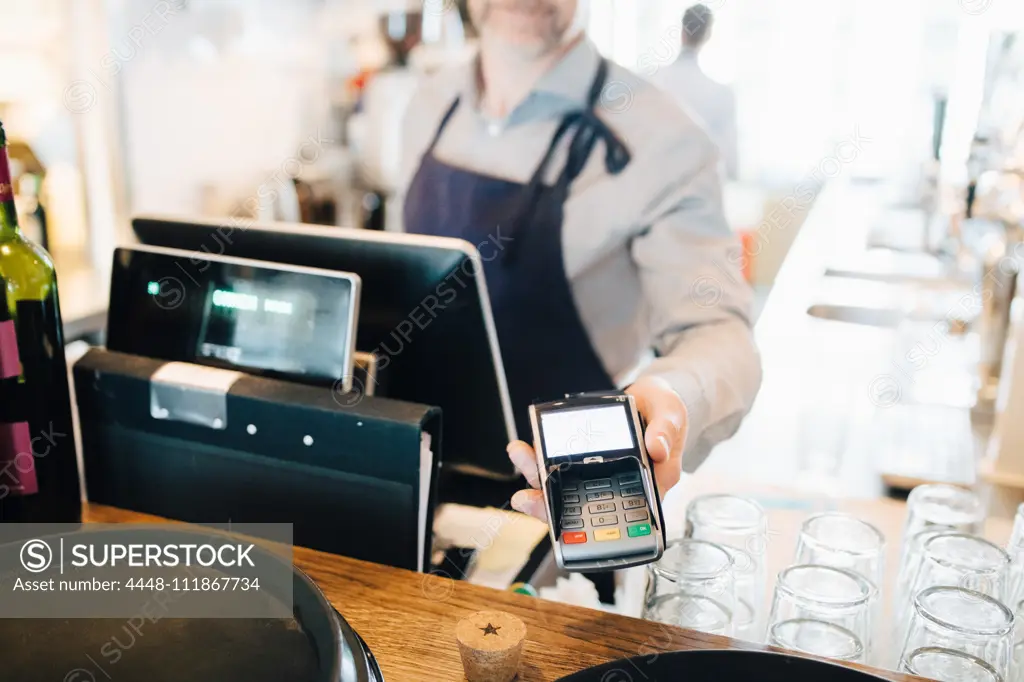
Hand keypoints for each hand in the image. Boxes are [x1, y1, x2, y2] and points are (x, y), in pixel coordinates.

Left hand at [508, 377, 687, 519]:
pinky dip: (536, 461)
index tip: (564, 516)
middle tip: (526, 496)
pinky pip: (556, 466)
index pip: (616, 514)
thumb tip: (657, 448)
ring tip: (519, 458)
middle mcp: (616, 487)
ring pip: (563, 488)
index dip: (588, 523)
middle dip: (548, 503)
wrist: (650, 398)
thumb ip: (667, 430)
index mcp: (644, 487)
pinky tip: (522, 450)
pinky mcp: (580, 459)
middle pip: (580, 505)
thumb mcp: (671, 414)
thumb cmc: (663, 413)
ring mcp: (595, 474)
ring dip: (535, 478)